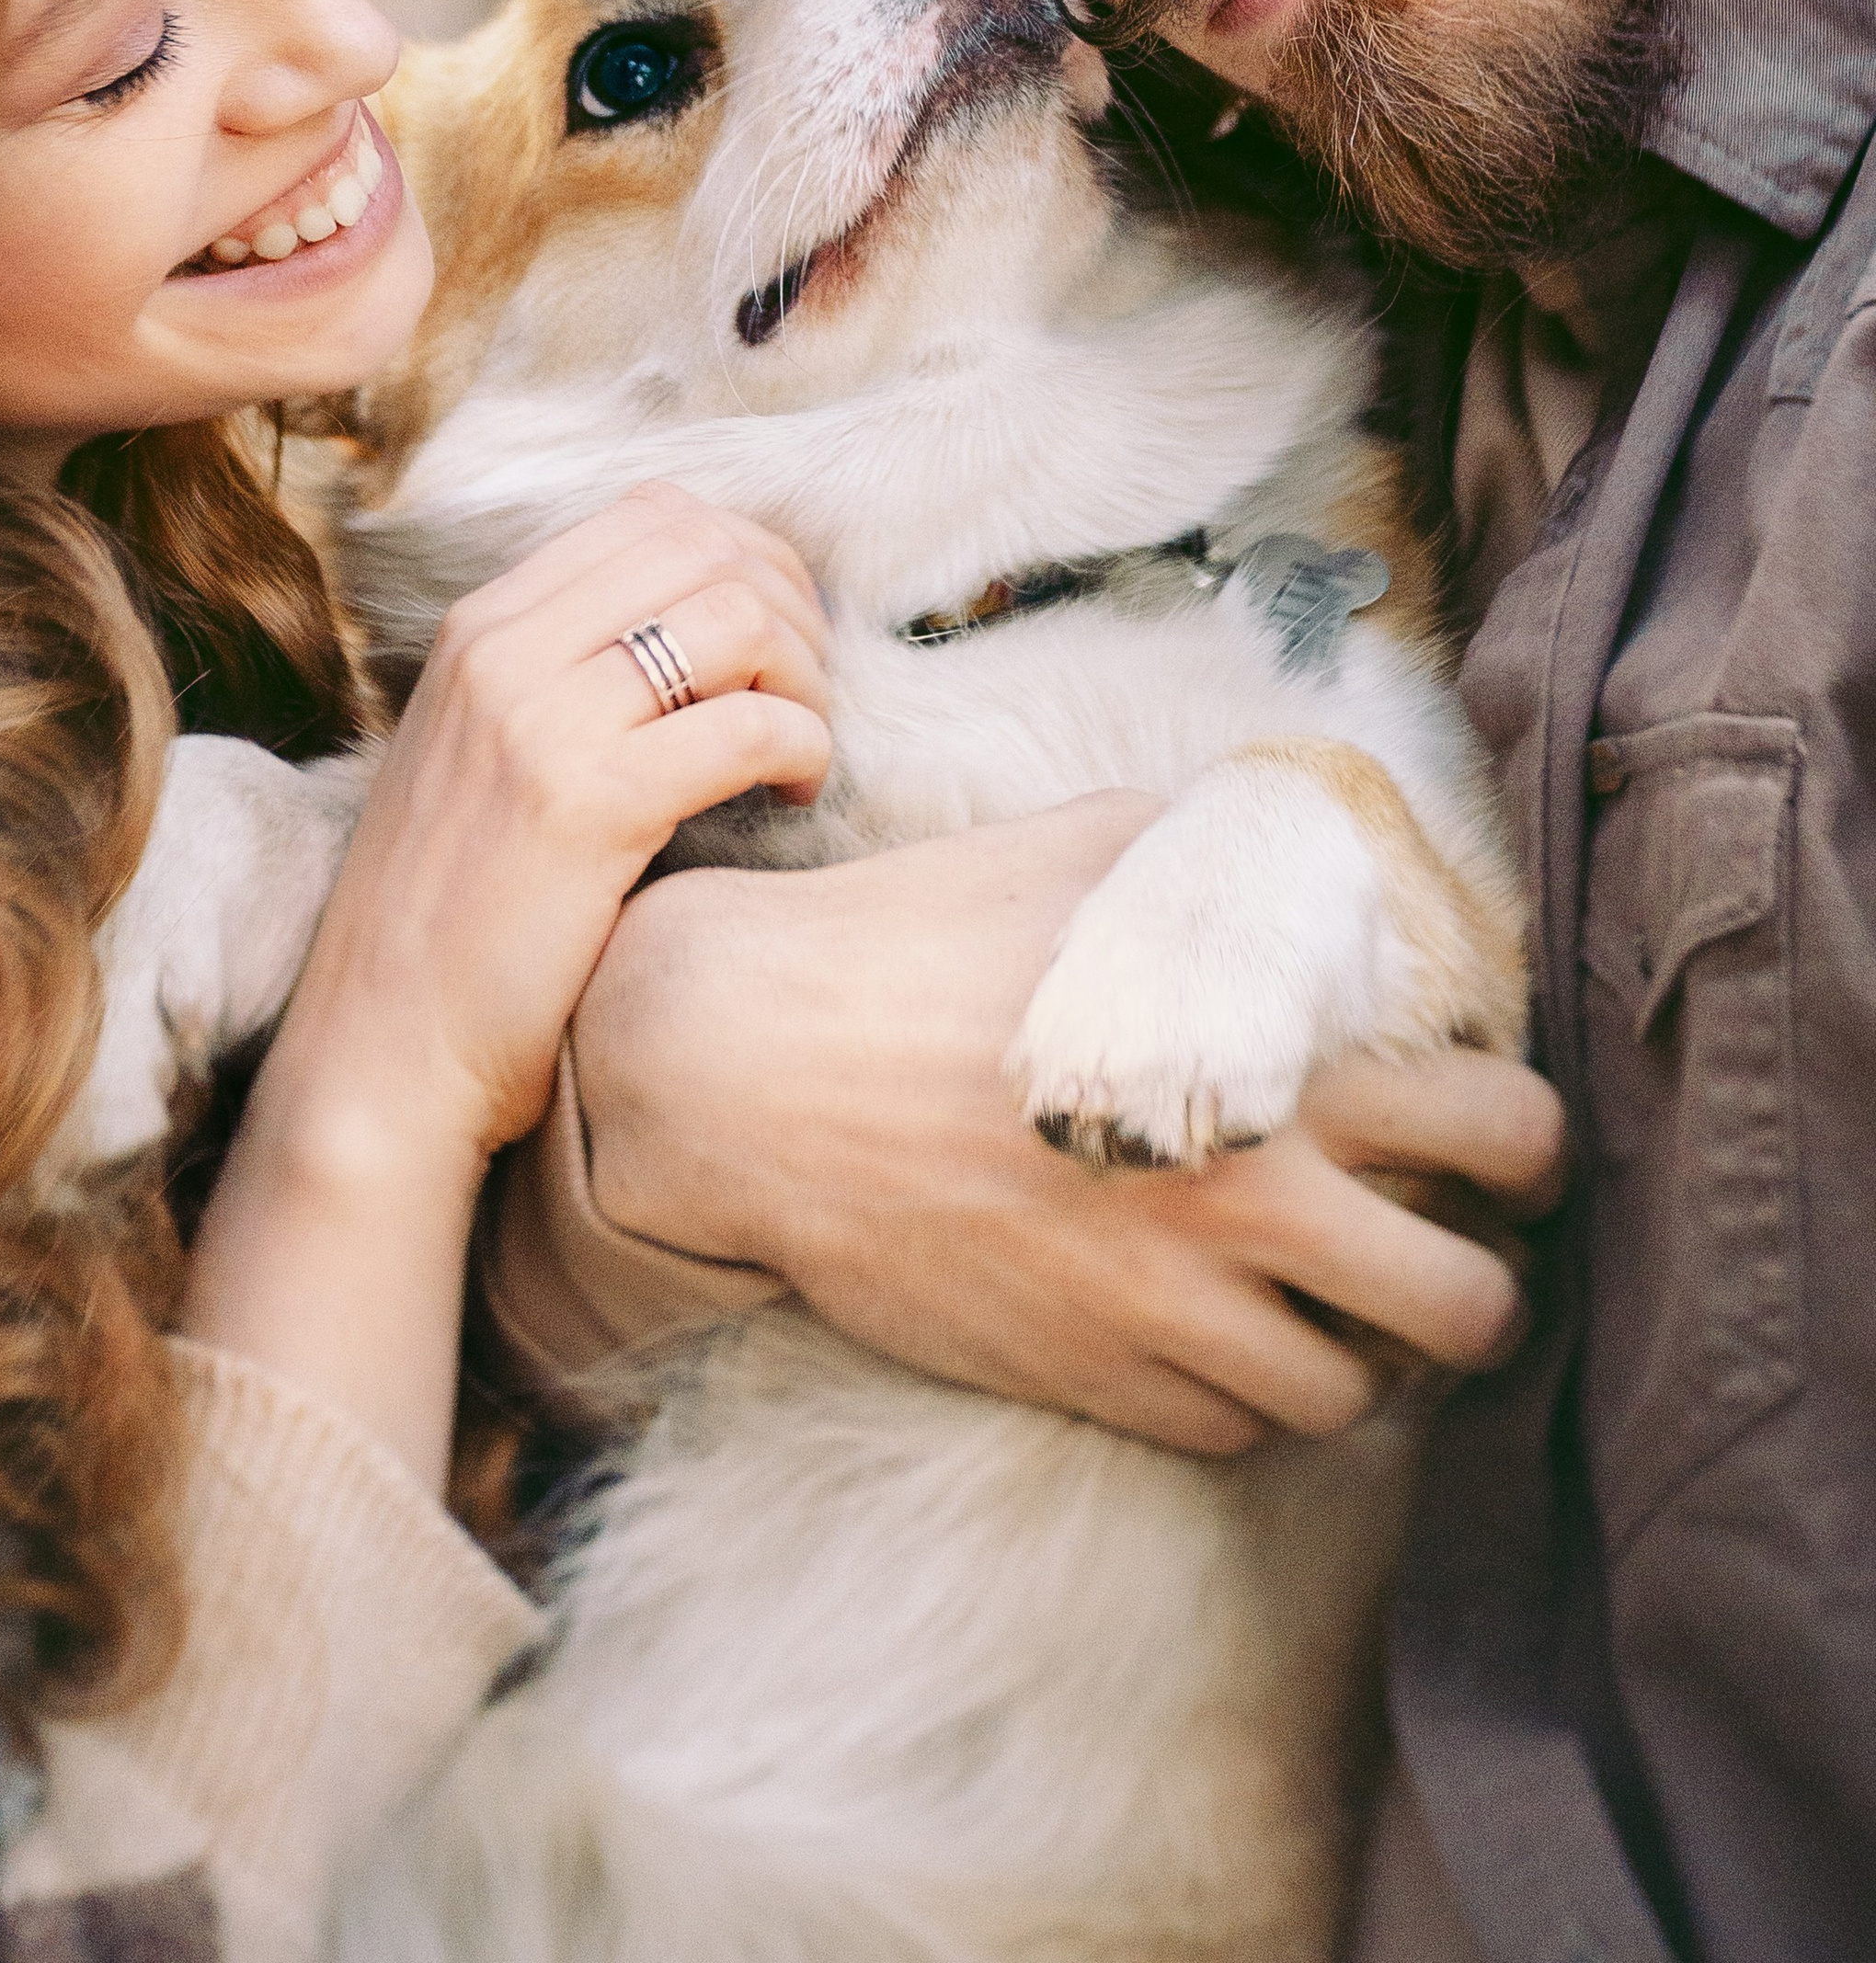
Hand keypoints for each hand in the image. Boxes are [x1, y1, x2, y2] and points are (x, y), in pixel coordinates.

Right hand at [185, 487, 830, 1477]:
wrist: (381, 1049)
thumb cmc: (451, 920)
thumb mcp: (481, 755)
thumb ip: (561, 676)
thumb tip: (700, 626)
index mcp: (480, 629)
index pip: (653, 514)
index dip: (748, 556)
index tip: (779, 635)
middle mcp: (502, 652)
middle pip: (707, 548)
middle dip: (791, 607)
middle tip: (808, 692)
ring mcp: (539, 724)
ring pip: (735, 620)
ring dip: (804, 677)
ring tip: (802, 748)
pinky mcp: (586, 807)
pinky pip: (742, 725)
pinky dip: (799, 744)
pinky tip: (792, 792)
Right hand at [571, 799, 1562, 1455]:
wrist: (755, 1071)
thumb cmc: (918, 937)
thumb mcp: (1089, 848)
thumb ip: (1224, 873)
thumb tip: (1310, 870)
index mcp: (1267, 1068)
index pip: (1502, 1134)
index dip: (1531, 1143)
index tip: (1505, 1144)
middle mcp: (1242, 1208)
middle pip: (1468, 1310)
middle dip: (1484, 1286)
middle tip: (1444, 1247)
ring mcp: (1163, 1312)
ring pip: (1355, 1400)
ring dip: (1363, 1355)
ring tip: (1329, 1300)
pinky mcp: (1089, 1381)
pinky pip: (1232, 1437)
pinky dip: (1248, 1399)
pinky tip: (1217, 1329)